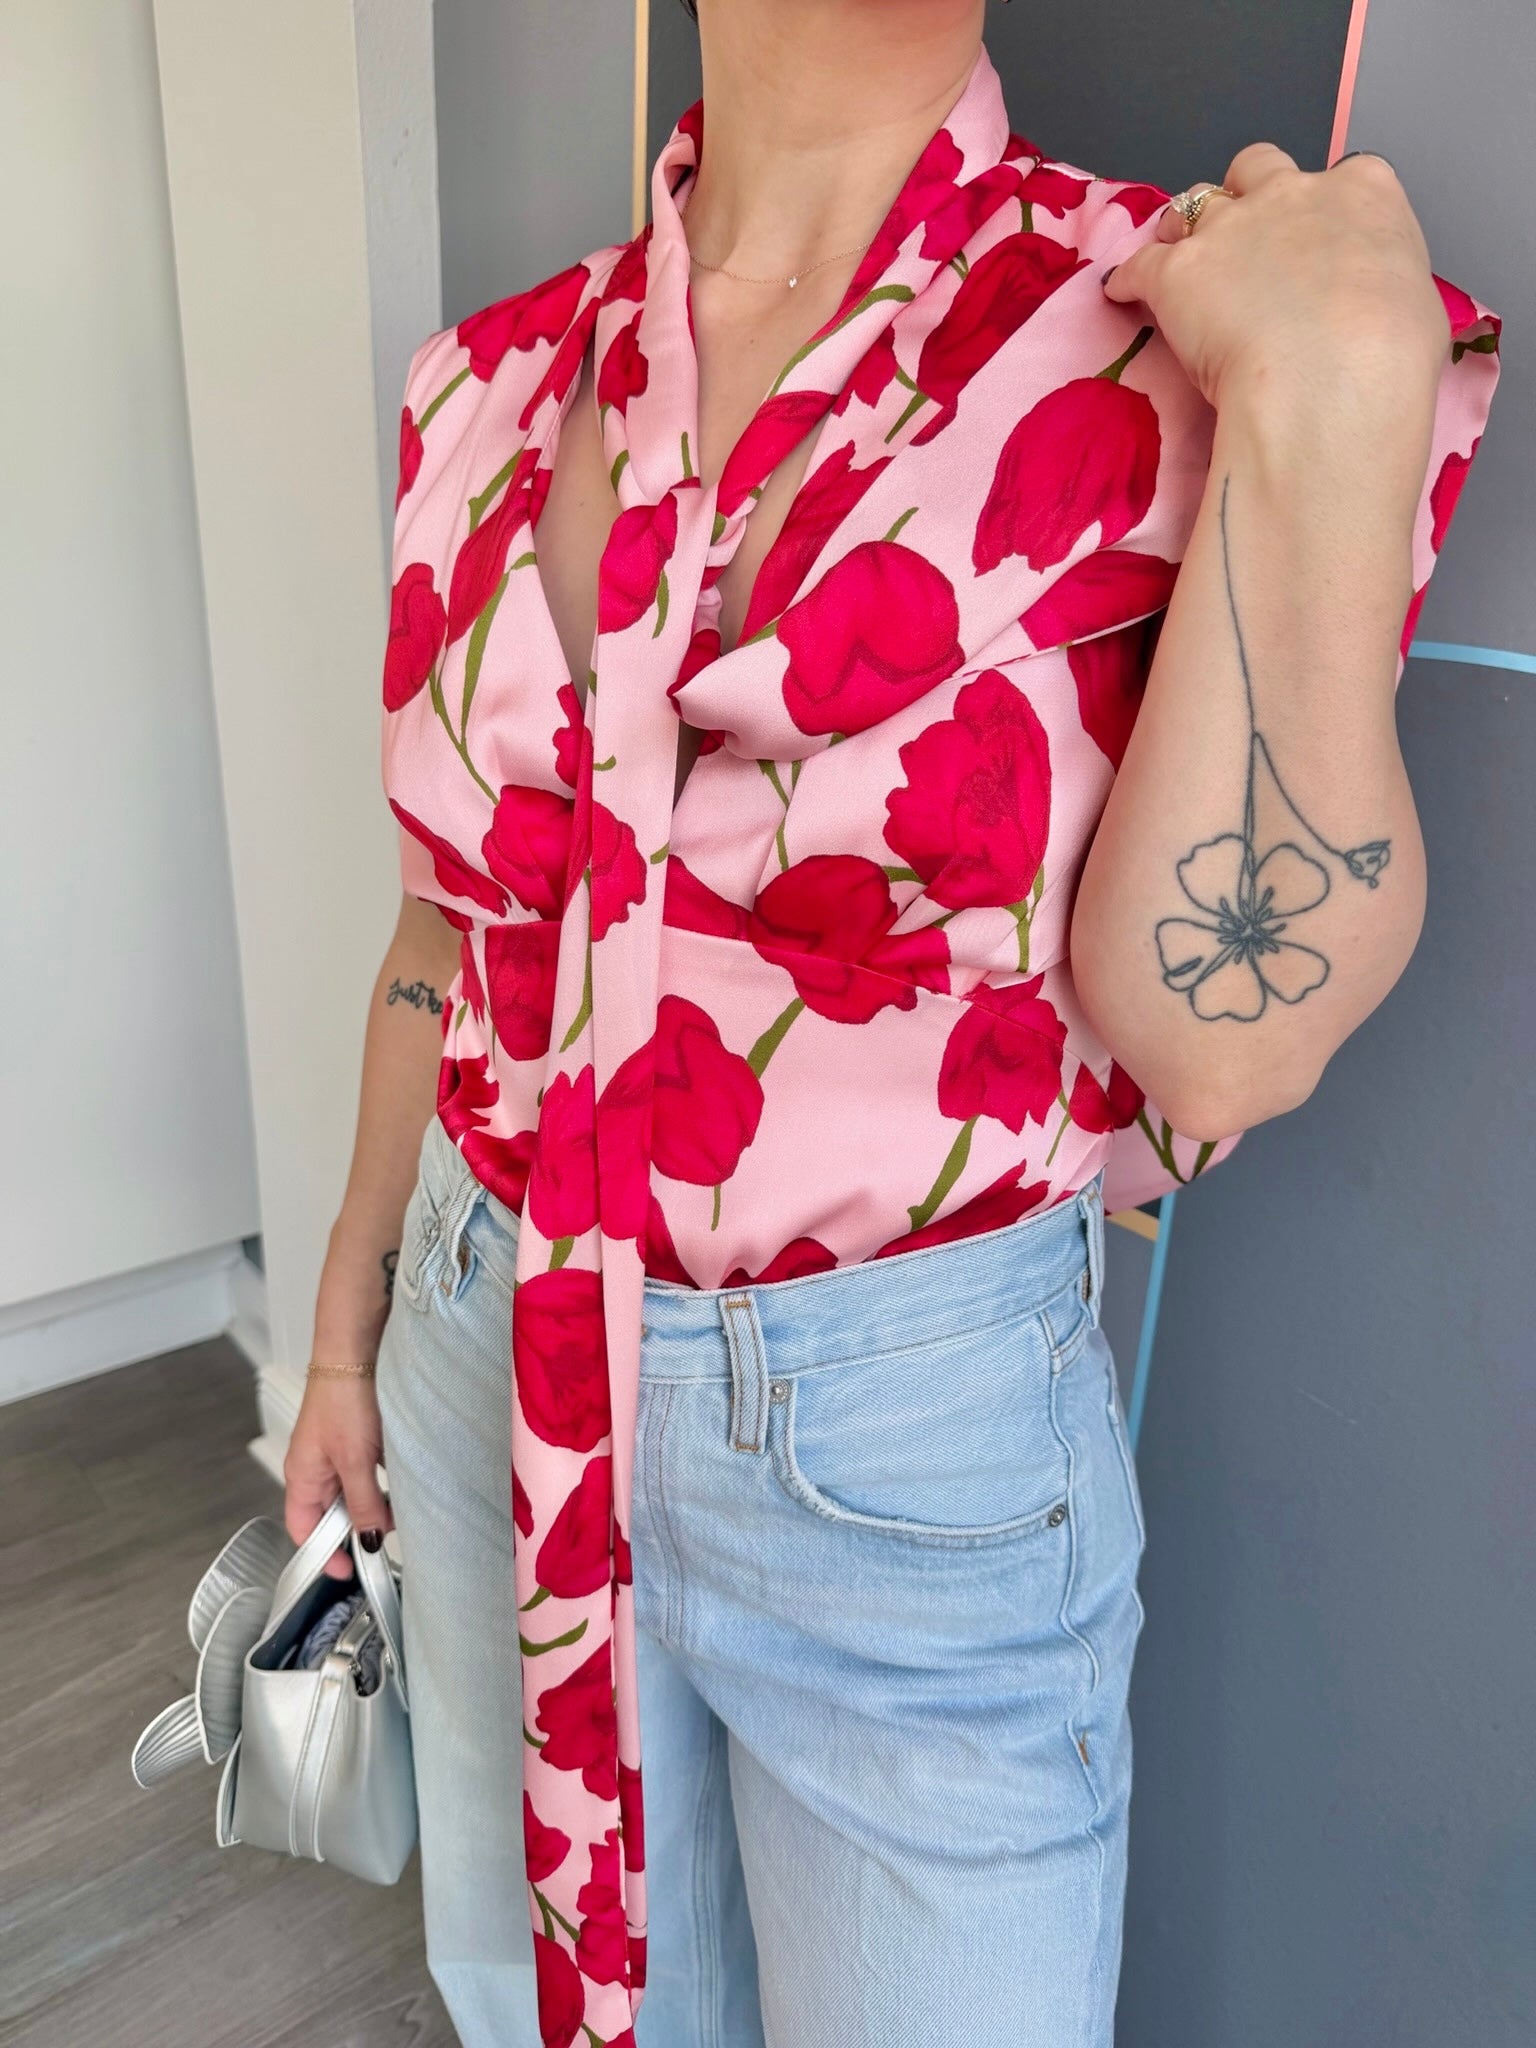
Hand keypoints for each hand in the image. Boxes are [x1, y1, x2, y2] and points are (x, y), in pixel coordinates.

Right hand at [283, 1371, 394, 1580]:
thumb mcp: (355, 1460)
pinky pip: (365, 1474)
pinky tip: (399, 1482)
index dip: (323, 1556)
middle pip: (331, 1515)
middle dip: (357, 1529)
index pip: (304, 1532)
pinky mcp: (355, 1439)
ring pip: (352, 1495)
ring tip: (397, 1508)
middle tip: (384, 1537)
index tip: (349, 1571)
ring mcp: (334, 1454)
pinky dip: (381, 1483)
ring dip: (373, 1505)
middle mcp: (315, 1469)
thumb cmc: (342, 1397)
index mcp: (301, 1478)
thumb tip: (370, 1539)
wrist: (355, 1351)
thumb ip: (362, 1503)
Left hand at [1102, 144, 1449, 414]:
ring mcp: (1231, 227)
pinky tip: (1123, 293)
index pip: (1339, 179)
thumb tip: (1374, 304)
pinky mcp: (1177, 272)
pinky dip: (1131, 278)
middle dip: (1244, 194)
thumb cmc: (1390, 356)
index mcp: (1363, 193)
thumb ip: (1383, 284)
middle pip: (1258, 168)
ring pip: (1195, 206)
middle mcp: (1293, 194)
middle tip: (1238, 236)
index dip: (1319, 211)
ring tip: (1178, 256)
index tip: (1313, 243)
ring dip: (1187, 228)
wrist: (1332, 381)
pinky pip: (1139, 265)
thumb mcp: (1415, 306)